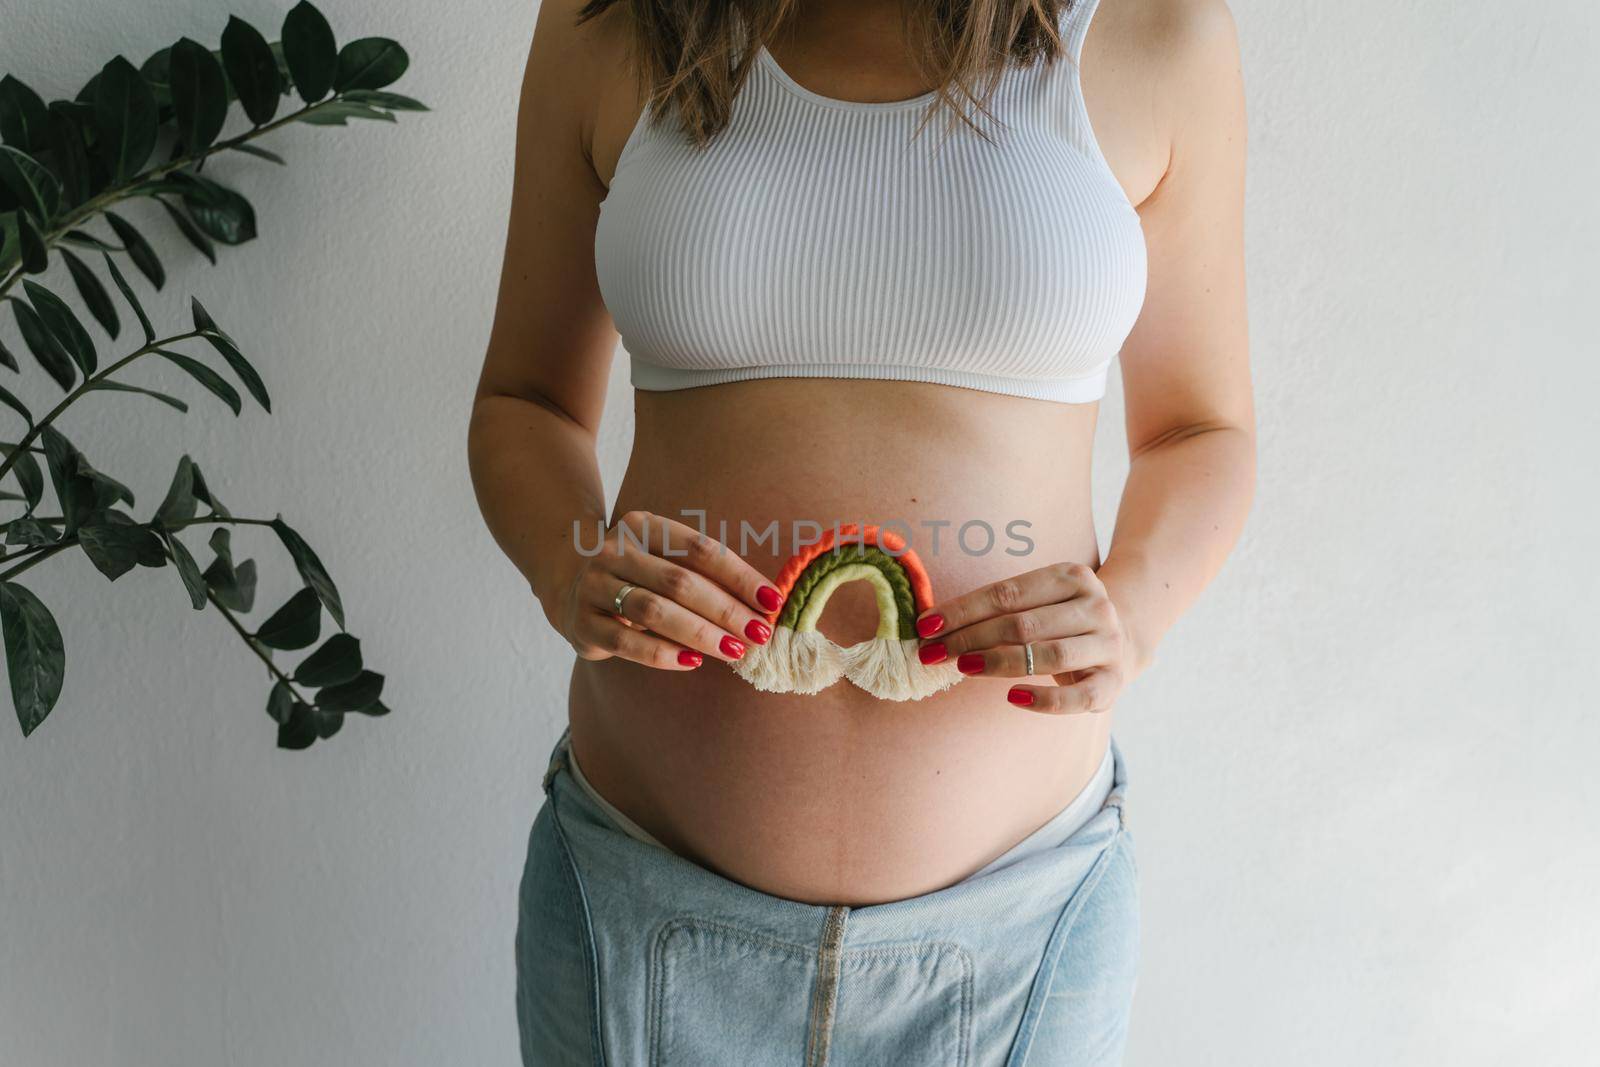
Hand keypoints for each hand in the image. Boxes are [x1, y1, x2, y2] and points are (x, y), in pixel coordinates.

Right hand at [541, 510, 783, 670]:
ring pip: (654, 611)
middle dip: (725, 610)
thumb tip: (762, 605)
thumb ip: (703, 575)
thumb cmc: (637, 573)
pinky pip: (627, 642)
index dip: (739, 575)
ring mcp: (593, 586)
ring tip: (734, 650)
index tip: (772, 600)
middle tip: (759, 633)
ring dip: (700, 633)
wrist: (566, 582)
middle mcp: (613, 551)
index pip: (700, 549)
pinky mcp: (581, 623)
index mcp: (642, 526)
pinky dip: (663, 654)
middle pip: (680, 581)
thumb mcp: (663, 559)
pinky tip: (693, 662)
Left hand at [913, 561, 1133, 712]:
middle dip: (970, 638)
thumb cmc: (1060, 618)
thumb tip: (933, 626)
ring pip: (1049, 656)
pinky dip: (1045, 700)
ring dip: (999, 663)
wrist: (1124, 635)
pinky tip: (1014, 698)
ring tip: (963, 668)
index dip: (963, 610)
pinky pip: (1078, 697)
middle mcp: (1096, 606)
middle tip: (933, 653)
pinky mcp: (1114, 682)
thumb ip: (997, 608)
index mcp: (1072, 576)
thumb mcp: (1038, 600)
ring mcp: (1108, 644)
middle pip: (1023, 624)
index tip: (926, 626)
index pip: (1007, 593)